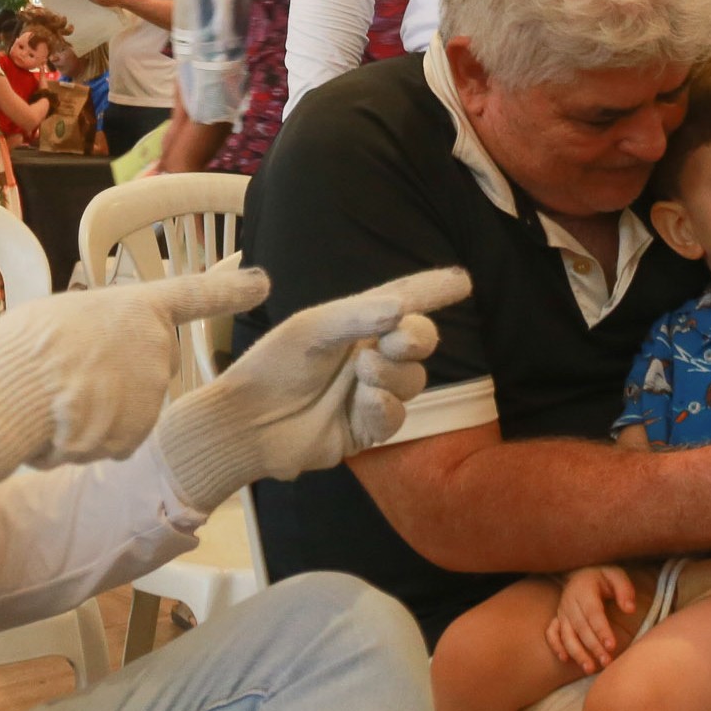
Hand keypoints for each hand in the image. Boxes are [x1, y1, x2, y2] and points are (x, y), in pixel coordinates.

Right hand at [0, 267, 266, 494]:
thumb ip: (99, 331)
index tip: (262, 283)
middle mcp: (156, 346)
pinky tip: (64, 427)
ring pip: (130, 412)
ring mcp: (151, 391)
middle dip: (117, 380)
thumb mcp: (64, 317)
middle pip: (147, 370)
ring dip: (99, 415)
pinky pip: (116, 442)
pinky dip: (90, 442)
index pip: (194, 295)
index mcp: (139, 307)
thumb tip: (92, 357)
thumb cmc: (26, 345)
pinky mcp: (138, 432)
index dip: (229, 290)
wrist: (14, 389)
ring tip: (60, 402)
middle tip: (71, 378)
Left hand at [155, 267, 471, 509]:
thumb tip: (403, 310)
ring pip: (414, 379)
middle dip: (417, 337)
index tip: (463, 281)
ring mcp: (370, 393)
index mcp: (354, 324)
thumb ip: (358, 316)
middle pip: (419, 341)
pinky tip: (365, 401)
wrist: (247, 423)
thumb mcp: (313, 329)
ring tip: (362, 373)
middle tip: (398, 338)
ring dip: (394, 373)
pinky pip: (396, 415)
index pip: (402, 302)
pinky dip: (385, 406)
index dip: (432, 290)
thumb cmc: (273, 366)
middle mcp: (368, 355)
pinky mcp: (366, 430)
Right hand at [546, 566, 638, 674]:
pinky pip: (551, 634)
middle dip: (593, 647)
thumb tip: (630, 609)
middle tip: (607, 662)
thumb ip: (624, 590)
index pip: (593, 613)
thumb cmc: (603, 576)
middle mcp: (570, 602)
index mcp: (585, 590)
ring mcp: (562, 612)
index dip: (602, 630)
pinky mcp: (557, 619)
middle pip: (581, 628)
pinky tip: (566, 659)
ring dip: (577, 653)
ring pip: (566, 635)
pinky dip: (556, 646)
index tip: (612, 646)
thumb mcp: (616, 575)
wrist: (582, 572)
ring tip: (590, 668)